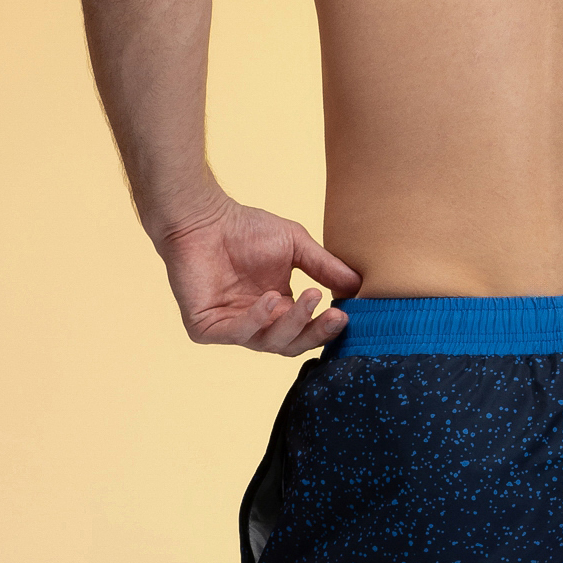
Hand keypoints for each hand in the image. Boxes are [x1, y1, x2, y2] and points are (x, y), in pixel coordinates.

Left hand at [157, 196, 361, 354]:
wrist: (202, 217)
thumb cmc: (245, 228)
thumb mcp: (297, 246)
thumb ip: (326, 268)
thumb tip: (359, 288)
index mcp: (278, 311)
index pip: (307, 332)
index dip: (327, 327)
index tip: (347, 314)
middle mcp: (256, 325)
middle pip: (292, 345)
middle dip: (316, 332)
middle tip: (335, 315)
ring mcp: (231, 330)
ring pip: (269, 343)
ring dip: (292, 323)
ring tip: (307, 298)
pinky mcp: (205, 329)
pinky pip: (238, 334)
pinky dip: (257, 319)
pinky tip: (271, 299)